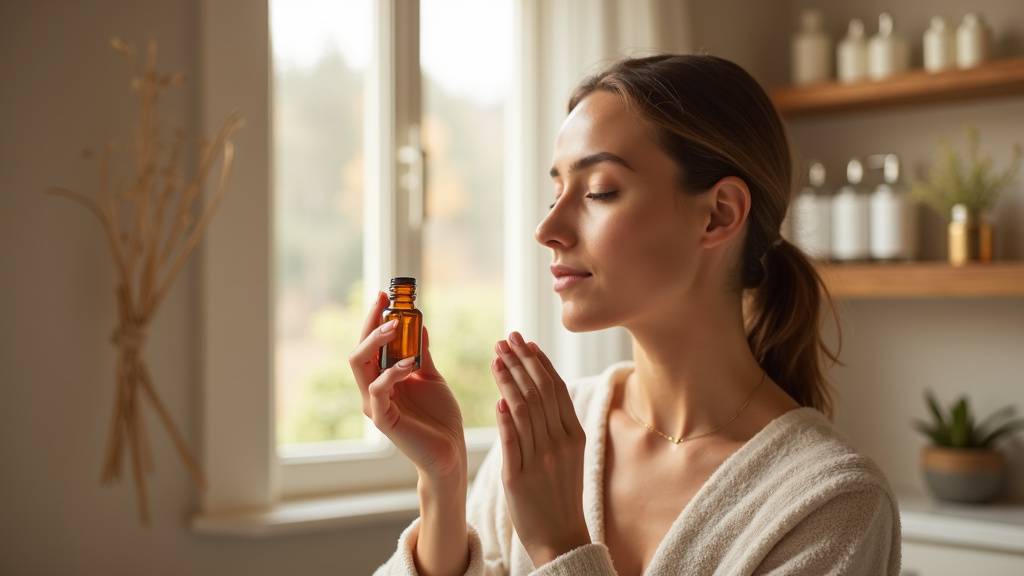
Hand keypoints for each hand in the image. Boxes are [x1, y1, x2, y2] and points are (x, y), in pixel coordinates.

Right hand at [349, 291, 466, 481]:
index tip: (385, 295)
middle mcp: (373, 389)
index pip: (370, 344)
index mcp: (383, 379)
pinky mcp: (383, 419)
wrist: (450, 451)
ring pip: (360, 365)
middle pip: (359, 350)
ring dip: (376, 341)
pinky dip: (391, 372)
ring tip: (397, 326)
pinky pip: (378, 389)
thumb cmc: (440, 418)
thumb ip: (421, 354)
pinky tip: (410, 364)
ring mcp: (375, 404)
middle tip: (386, 303)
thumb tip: (419, 326)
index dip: (374, 319)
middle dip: (370, 323)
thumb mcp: (431, 378)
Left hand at [490, 331, 591, 566]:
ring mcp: (540, 461)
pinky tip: (497, 399)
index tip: (524, 341)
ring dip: (509, 380)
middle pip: (539, 392)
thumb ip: (555, 425)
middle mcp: (559, 444)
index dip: (539, 362)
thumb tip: (535, 392)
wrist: (561, 539)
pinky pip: (512, 442)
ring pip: (524, 410)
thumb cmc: (561, 495)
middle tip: (505, 339)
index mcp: (574, 436)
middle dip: (521, 362)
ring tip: (495, 358)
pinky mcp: (519, 478)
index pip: (555, 389)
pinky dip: (506, 419)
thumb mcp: (568, 456)